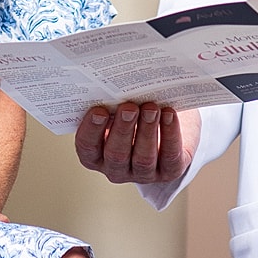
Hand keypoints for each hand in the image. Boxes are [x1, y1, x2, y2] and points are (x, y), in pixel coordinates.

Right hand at [73, 101, 195, 184]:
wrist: (167, 120)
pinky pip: (170, 156)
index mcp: (96, 155)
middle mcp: (117, 169)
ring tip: (151, 108)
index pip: (87, 147)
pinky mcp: (170, 170)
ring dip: (147, 131)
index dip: (91, 130)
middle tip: (128, 107)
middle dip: (122, 130)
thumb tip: (110, 84)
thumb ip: (109, 103)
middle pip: (116, 155)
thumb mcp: (117, 109)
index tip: (98, 111)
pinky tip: (169, 114)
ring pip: (143, 158)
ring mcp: (144, 173)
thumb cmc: (134, 111)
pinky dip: (170, 134)